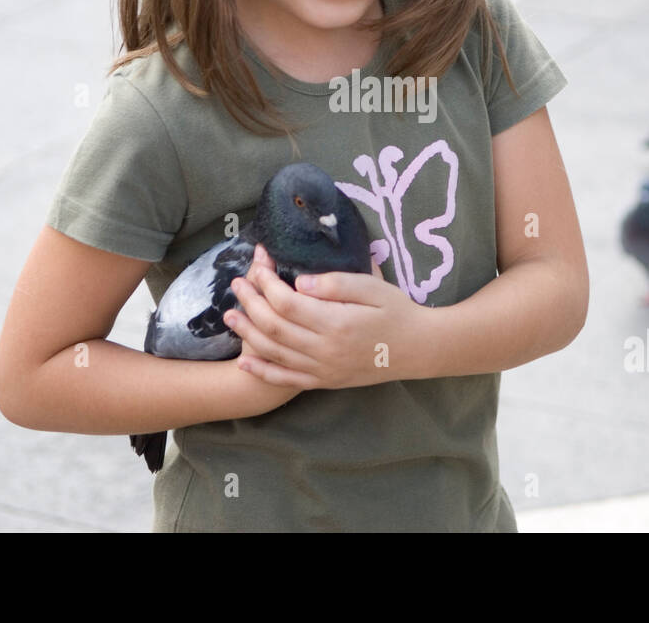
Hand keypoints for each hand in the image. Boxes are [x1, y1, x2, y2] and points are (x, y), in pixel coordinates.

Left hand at [226, 243, 423, 389]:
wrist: (419, 349)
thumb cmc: (398, 311)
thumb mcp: (373, 288)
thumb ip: (337, 284)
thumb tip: (300, 282)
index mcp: (337, 323)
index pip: (289, 304)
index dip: (267, 284)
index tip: (257, 266)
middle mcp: (326, 350)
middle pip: (275, 327)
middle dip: (251, 304)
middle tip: (236, 285)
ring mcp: (324, 370)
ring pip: (275, 353)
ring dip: (249, 334)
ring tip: (230, 316)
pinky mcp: (325, 381)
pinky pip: (287, 380)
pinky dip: (263, 371)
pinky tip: (244, 361)